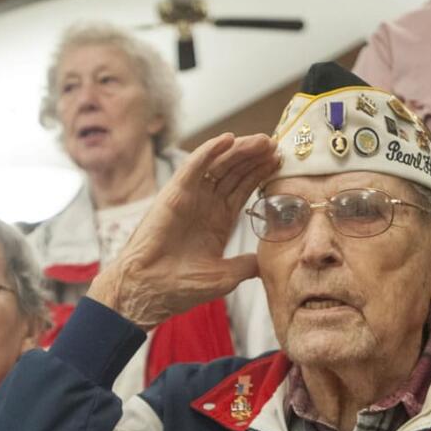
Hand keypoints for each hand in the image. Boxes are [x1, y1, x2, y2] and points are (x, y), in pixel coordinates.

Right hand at [88, 132, 280, 330]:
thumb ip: (246, 266)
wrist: (150, 290)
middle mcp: (206, 204)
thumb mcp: (224, 277)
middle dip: (255, 157)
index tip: (280, 162)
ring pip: (219, 164)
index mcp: (218, 220)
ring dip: (240, 150)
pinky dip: (210, 151)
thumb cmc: (181, 287)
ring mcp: (191, 197)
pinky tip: (228, 139)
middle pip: (235, 171)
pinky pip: (194, 166)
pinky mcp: (175, 193)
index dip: (261, 173)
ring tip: (262, 141)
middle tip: (276, 145)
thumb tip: (266, 264)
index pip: (243, 188)